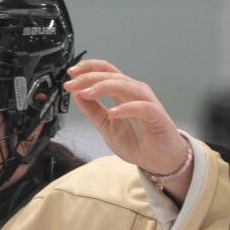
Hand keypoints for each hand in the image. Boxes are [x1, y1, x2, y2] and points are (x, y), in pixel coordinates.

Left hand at [63, 59, 192, 201]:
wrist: (158, 160)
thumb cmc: (138, 141)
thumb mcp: (105, 125)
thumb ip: (92, 110)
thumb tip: (77, 93)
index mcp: (122, 93)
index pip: (105, 72)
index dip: (88, 68)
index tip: (71, 73)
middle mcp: (134, 93)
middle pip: (112, 76)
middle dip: (89, 78)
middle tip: (72, 84)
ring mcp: (147, 103)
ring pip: (126, 86)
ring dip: (104, 87)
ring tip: (87, 93)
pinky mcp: (157, 116)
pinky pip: (142, 107)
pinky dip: (127, 108)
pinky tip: (113, 112)